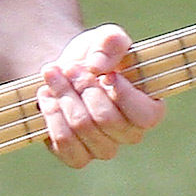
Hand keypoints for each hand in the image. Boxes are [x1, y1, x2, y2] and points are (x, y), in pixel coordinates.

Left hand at [35, 25, 163, 167]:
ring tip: (53, 75)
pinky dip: (52, 117)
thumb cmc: (94, 57)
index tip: (107, 74)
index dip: (124, 96)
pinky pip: (65, 145)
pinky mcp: (78, 156)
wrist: (65, 72)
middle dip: (82, 87)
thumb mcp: (105, 39)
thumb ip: (111, 42)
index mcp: (147, 109)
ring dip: (63, 96)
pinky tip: (47, 98)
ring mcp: (104, 148)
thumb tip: (97, 67)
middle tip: (70, 67)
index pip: (145, 116)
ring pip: (82, 128)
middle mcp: (129, 134)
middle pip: (107, 120)